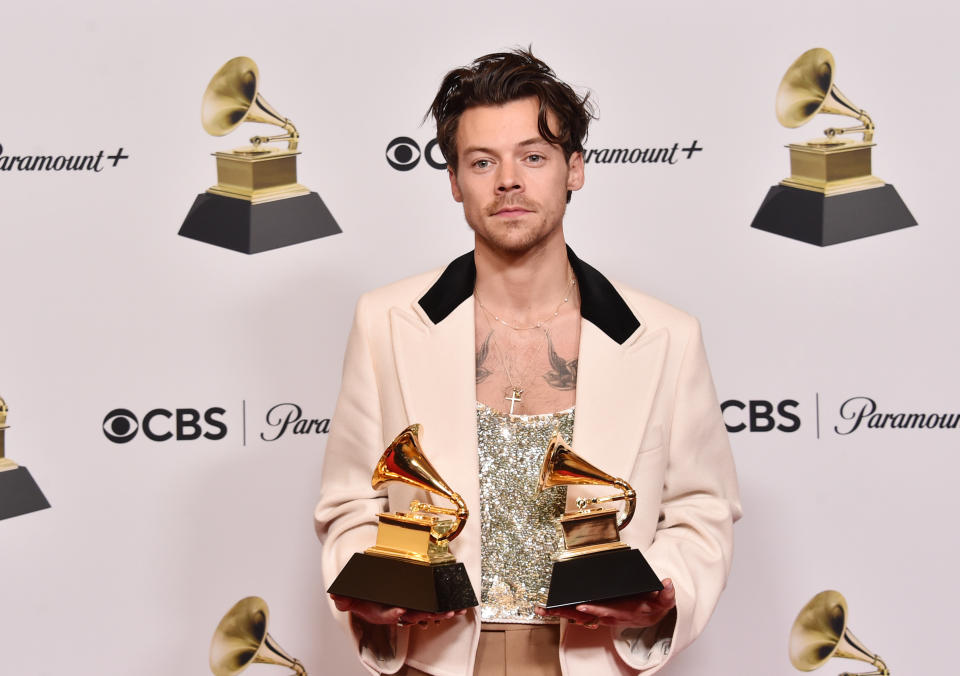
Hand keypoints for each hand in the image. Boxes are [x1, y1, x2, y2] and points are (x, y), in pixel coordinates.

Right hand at [330, 594, 466, 626]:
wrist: (368, 594)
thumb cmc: (362, 595)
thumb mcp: (349, 594)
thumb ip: (343, 596)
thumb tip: (337, 597)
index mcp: (380, 611)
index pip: (386, 614)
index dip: (392, 613)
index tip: (400, 610)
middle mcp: (395, 611)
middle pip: (410, 615)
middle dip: (423, 614)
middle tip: (434, 612)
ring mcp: (407, 608)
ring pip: (423, 613)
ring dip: (437, 613)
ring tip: (450, 611)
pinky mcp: (416, 603)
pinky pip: (430, 607)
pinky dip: (442, 607)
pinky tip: (456, 607)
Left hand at [534, 578, 675, 628]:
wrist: (651, 614)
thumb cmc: (653, 605)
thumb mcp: (664, 600)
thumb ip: (666, 593)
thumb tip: (668, 583)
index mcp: (622, 612)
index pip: (606, 611)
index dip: (594, 609)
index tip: (581, 605)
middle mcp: (608, 616)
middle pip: (584, 616)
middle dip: (566, 613)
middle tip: (548, 609)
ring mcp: (600, 615)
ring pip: (577, 616)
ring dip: (559, 613)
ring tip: (540, 608)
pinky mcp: (596, 612)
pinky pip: (577, 613)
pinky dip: (563, 611)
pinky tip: (548, 608)